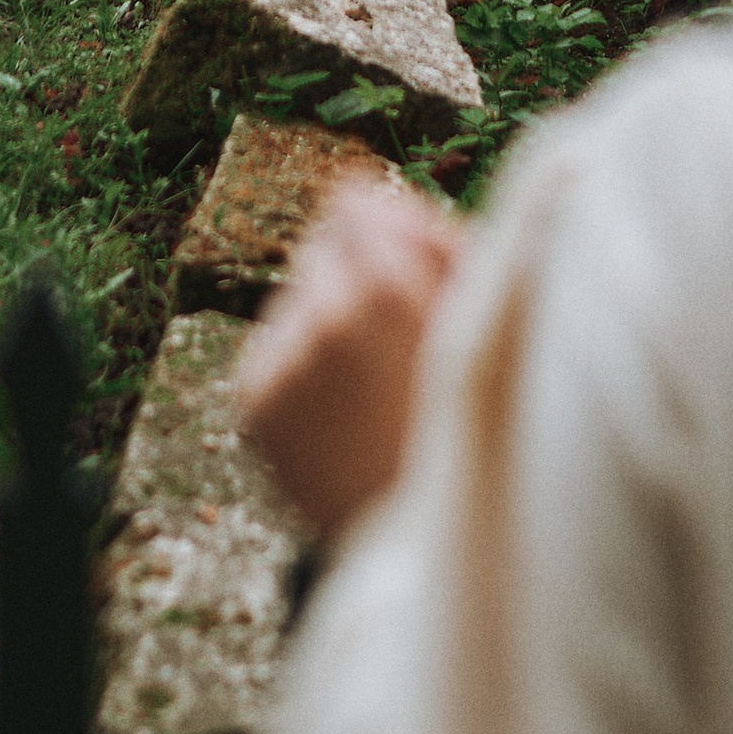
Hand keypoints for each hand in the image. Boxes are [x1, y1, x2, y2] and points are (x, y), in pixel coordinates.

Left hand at [237, 170, 464, 540]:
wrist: (423, 550)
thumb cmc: (475, 424)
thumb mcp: (481, 323)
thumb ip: (432, 240)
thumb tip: (364, 184)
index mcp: (388, 287)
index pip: (357, 202)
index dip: (388, 228)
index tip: (408, 263)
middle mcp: (323, 314)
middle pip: (320, 244)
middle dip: (355, 272)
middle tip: (395, 332)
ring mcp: (281, 360)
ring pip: (296, 297)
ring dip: (328, 319)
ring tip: (372, 384)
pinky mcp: (252, 401)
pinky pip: (274, 347)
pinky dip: (301, 365)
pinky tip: (341, 408)